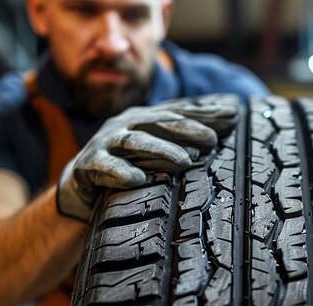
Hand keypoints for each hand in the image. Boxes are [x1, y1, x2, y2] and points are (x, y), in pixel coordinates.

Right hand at [57, 99, 236, 220]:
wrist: (79, 185)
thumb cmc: (125, 165)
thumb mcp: (153, 150)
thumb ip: (182, 138)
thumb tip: (225, 125)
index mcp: (142, 119)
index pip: (177, 113)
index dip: (204, 114)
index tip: (232, 117)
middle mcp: (124, 126)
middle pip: (158, 123)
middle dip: (187, 130)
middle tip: (212, 140)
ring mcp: (105, 144)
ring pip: (135, 143)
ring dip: (160, 151)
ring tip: (184, 162)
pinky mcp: (88, 165)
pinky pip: (105, 167)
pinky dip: (121, 173)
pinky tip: (139, 180)